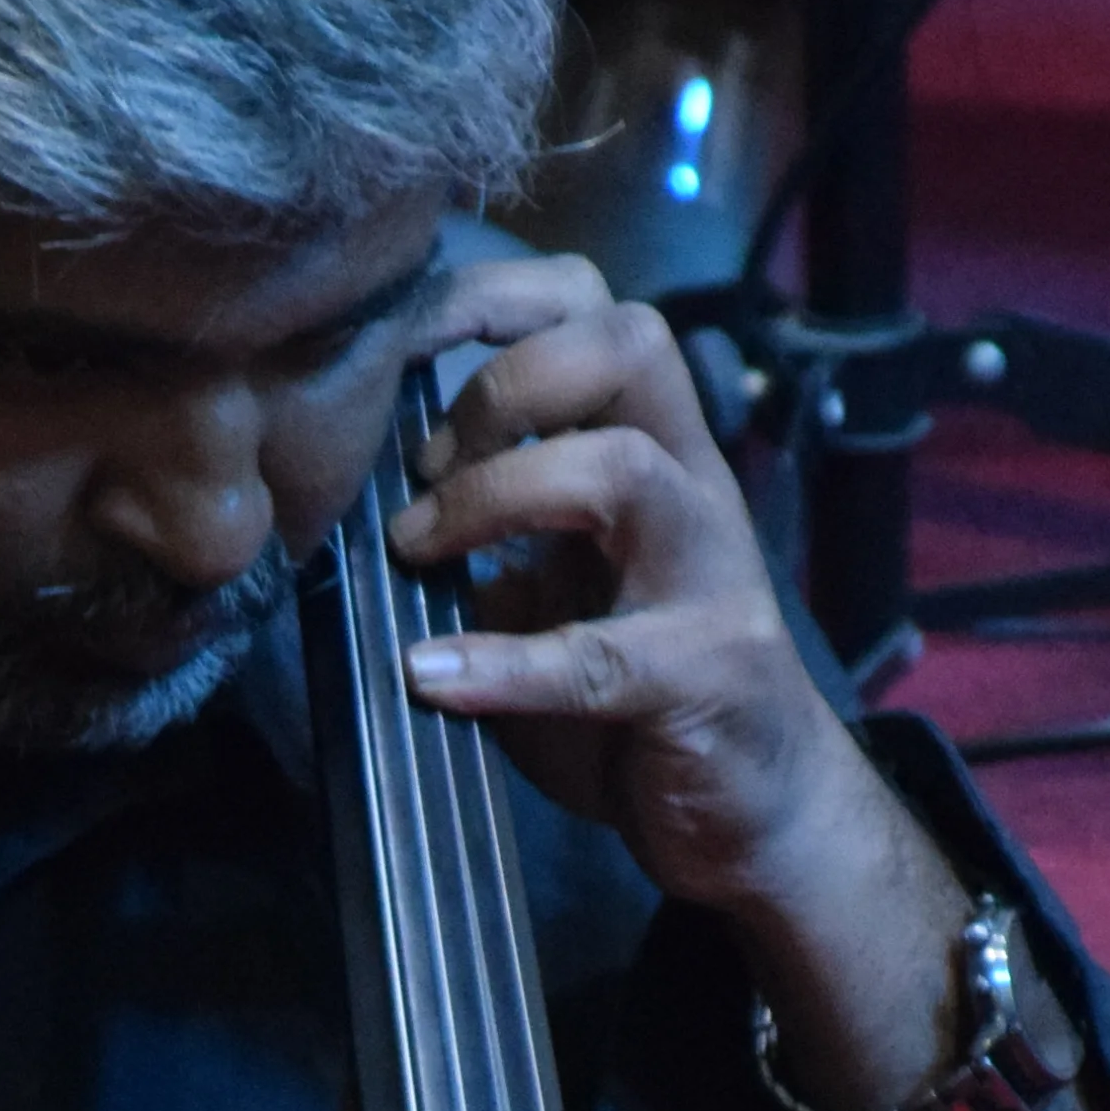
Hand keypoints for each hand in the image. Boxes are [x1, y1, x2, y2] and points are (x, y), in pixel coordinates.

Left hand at [389, 255, 970, 1092]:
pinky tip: (433, 677)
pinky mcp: (707, 674)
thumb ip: (482, 538)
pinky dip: (505, 663)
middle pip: (630, 343)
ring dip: (494, 498)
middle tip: (425, 465)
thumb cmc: (638, 689)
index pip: (595, 308)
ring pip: (620, 470)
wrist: (757, 812)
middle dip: (505, 381)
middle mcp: (691, 487)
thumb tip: (352, 499)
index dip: (493, 298)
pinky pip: (604, 656)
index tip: (393, 340)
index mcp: (651, 450)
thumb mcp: (550, 591)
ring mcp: (708, 576)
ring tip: (415, 551)